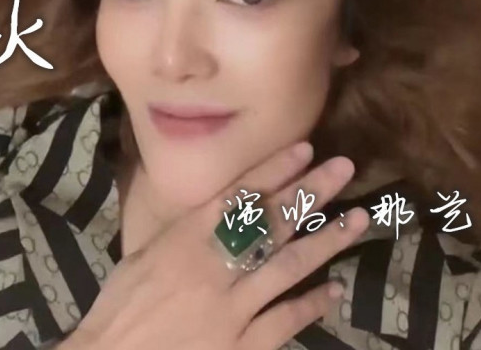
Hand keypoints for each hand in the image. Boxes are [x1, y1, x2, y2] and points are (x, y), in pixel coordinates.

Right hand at [63, 142, 368, 349]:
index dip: (275, 170)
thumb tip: (224, 204)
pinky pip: (284, 321)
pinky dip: (310, 304)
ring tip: (357, 220)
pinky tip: (334, 290)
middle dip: (310, 193)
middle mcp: (214, 264)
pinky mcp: (239, 345)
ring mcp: (230, 306)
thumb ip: (188, 230)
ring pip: (287, 266)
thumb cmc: (123, 303)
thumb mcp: (147, 252)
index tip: (306, 150)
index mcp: (187, 237)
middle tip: (344, 169)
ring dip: (325, 241)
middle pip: (271, 222)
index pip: (240, 195)